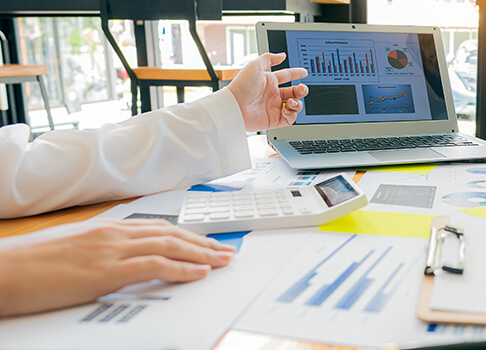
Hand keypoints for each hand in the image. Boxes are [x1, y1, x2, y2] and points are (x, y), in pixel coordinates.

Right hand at [0, 219, 235, 316]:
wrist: (1, 270)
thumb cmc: (30, 264)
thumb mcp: (73, 251)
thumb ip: (101, 251)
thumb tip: (121, 260)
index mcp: (106, 229)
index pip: (158, 229)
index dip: (187, 236)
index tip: (207, 243)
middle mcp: (113, 235)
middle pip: (171, 235)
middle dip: (203, 244)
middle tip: (227, 252)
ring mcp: (110, 251)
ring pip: (169, 247)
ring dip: (201, 255)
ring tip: (223, 261)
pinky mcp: (105, 271)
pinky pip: (153, 266)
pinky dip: (180, 268)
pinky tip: (199, 273)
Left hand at [228, 53, 309, 131]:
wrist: (234, 106)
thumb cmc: (241, 86)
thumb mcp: (254, 66)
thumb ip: (269, 58)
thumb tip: (281, 55)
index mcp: (269, 82)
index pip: (286, 76)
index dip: (296, 74)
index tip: (304, 72)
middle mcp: (273, 94)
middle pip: (294, 92)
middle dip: (301, 90)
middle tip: (301, 89)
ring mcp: (274, 107)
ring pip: (295, 105)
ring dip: (297, 103)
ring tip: (290, 102)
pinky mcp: (274, 120)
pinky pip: (290, 119)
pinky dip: (291, 115)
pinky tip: (285, 110)